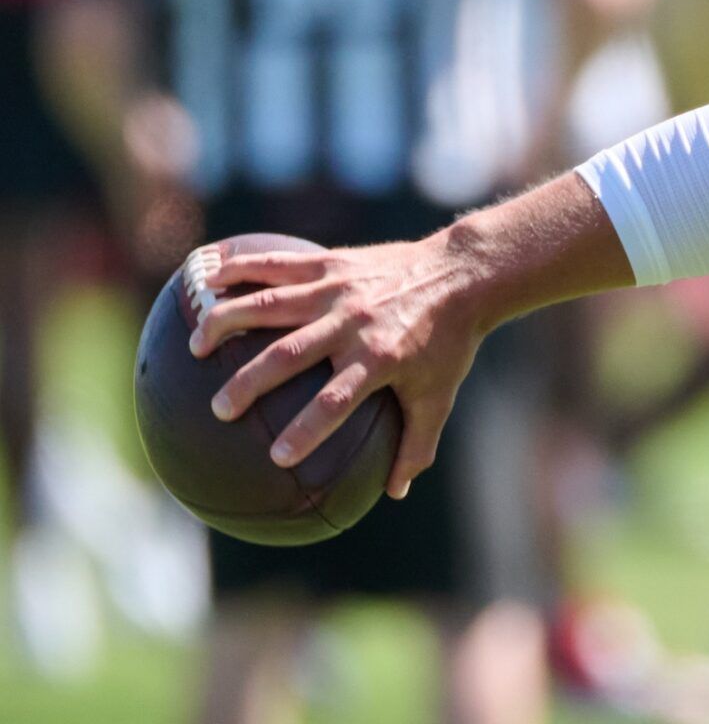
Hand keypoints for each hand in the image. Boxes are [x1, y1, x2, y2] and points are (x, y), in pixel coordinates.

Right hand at [189, 235, 492, 498]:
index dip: (306, 430)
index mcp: (380, 360)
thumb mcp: (439, 396)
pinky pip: (279, 266)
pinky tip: (206, 281)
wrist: (463, 274)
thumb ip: (416, 445)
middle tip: (219, 410)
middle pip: (289, 355)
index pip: (335, 402)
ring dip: (229, 323)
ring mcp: (340, 291)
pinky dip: (241, 269)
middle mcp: (354, 324)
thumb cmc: (450, 342)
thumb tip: (395, 494)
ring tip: (195, 346)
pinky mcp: (332, 264)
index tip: (276, 457)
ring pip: (272, 306)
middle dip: (249, 383)